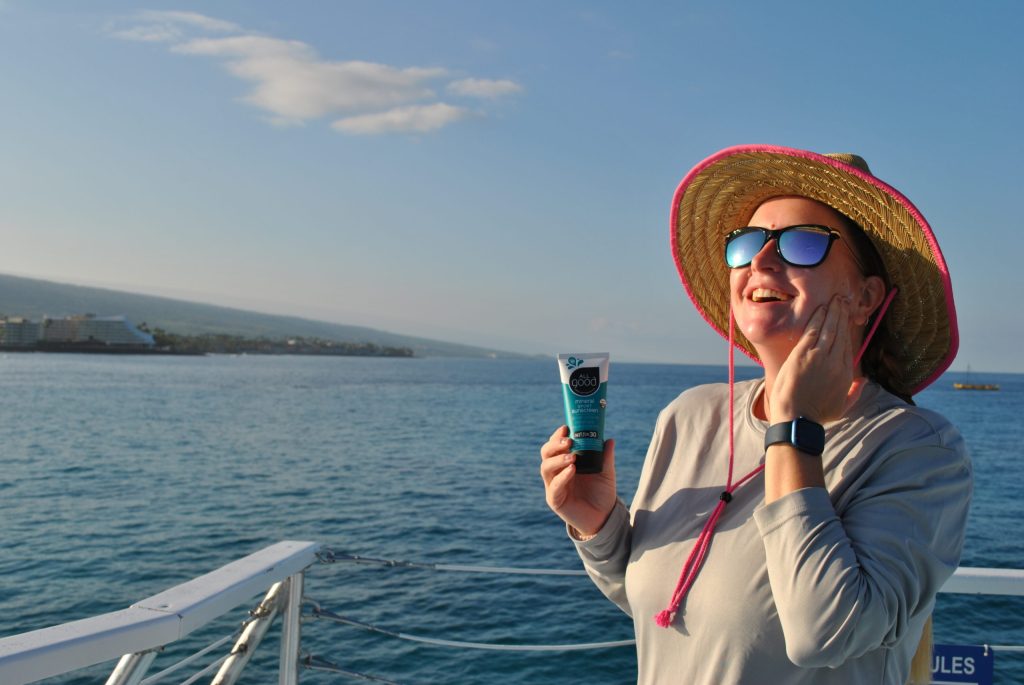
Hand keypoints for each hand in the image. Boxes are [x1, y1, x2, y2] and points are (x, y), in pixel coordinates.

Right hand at [539, 426, 616, 536]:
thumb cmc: (602, 493)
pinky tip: (571, 470)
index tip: (566, 427)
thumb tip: (609, 440)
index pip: (555, 445)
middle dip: (554, 445)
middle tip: (569, 441)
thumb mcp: (606, 472)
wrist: (604, 517)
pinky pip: (554, 486)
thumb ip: (605, 457)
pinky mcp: (555, 500)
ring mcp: (554, 486)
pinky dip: (562, 477)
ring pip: (545, 468)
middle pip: (546, 454)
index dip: (557, 436)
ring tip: (572, 456)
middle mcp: (556, 472)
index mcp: (565, 462)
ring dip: (557, 459)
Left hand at [769, 295, 864, 423]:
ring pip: (829, 328)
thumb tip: (864, 382)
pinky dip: (818, 318)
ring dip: (833, 312)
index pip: (848, 345)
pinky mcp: (803, 354)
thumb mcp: (842, 407)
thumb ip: (855, 393)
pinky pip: (813, 331)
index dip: (847, 329)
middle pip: (841, 333)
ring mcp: (820, 356)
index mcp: (846, 373)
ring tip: (835, 300)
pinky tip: (821, 308)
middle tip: (843, 301)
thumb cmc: (817, 416)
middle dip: (842, 315)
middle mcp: (836, 362)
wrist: (797, 419)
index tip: (847, 318)